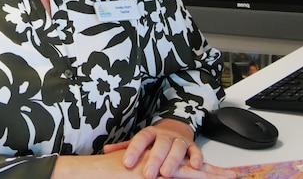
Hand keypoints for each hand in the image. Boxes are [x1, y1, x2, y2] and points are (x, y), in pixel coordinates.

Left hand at [103, 119, 235, 178]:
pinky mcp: (192, 145)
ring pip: (177, 148)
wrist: (176, 128)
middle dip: (154, 159)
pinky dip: (197, 158)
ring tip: (167, 173)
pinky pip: (196, 150)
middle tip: (148, 174)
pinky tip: (195, 166)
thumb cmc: (154, 140)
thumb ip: (125, 146)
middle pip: (160, 145)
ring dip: (173, 161)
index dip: (134, 151)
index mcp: (150, 133)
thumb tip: (106, 150)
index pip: (140, 139)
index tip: (127, 163)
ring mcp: (179, 140)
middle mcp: (165, 135)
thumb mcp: (140, 141)